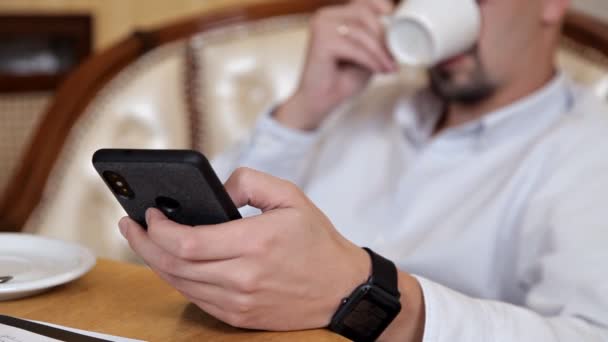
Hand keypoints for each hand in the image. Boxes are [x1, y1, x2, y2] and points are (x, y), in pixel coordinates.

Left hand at [118, 168, 370, 330]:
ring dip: (155, 262)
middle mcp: (244, 278)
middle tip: (130, 226)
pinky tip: (170, 263)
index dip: (159, 229)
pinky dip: (176, 280)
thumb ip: (249, 181)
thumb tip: (216, 189)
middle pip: (173, 265)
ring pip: (179, 284)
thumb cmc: (317, 240)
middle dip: (143, 244)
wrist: (342, 288)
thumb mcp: (291, 196)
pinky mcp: (240, 317)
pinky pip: (195, 299)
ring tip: (144, 242)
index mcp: (255, 243)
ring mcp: (240, 302)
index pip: (187, 242)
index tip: (148, 213)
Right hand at [275, 0, 397, 130]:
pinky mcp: (321, 41)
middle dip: (383, 37)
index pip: (363, 2)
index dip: (381, 6)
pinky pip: (355, 48)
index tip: (395, 21)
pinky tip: (378, 70)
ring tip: (388, 67)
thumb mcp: (366, 54)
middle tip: (393, 57)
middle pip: (364, 14)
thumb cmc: (341, 80)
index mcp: (334, 16)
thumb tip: (399, 30)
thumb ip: (377, 40)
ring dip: (379, 52)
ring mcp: (321, 27)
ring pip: (361, 32)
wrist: (319, 101)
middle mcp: (325, 17)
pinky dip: (370, 60)